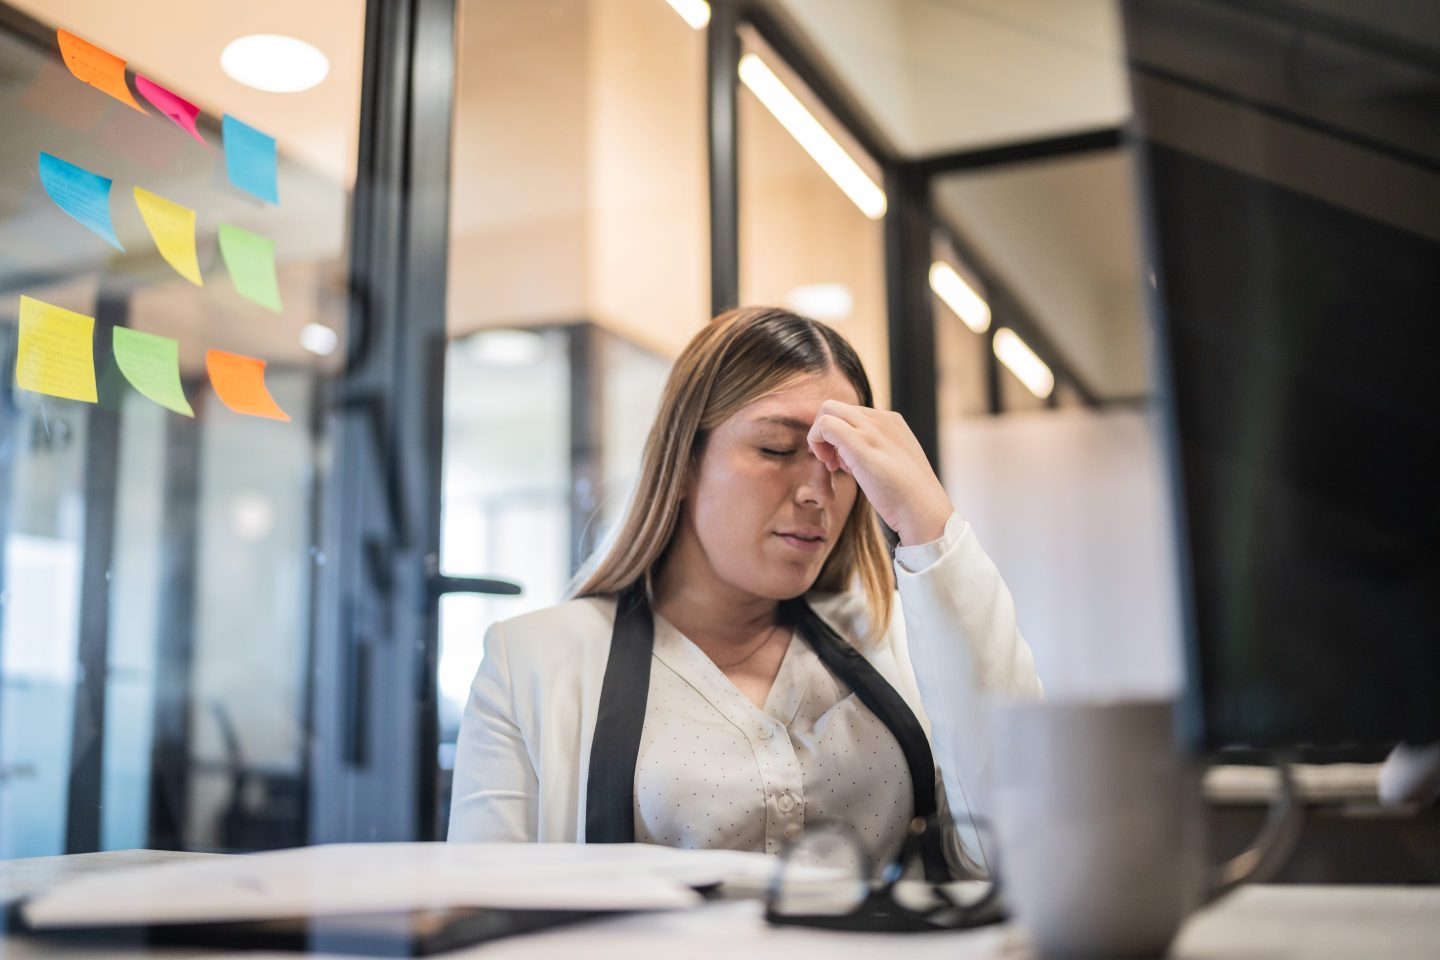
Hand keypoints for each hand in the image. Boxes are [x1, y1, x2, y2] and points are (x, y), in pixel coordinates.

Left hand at [807, 400, 953, 545]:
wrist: (922, 509)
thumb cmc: (907, 496)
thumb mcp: (891, 464)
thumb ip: (872, 453)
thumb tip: (846, 456)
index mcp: (891, 422)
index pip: (851, 414)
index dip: (839, 435)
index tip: (842, 462)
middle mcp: (881, 419)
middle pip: (836, 408)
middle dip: (825, 432)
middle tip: (831, 462)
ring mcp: (871, 429)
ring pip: (827, 411)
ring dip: (819, 438)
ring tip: (833, 466)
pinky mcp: (859, 442)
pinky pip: (825, 425)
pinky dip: (817, 442)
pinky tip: (831, 466)